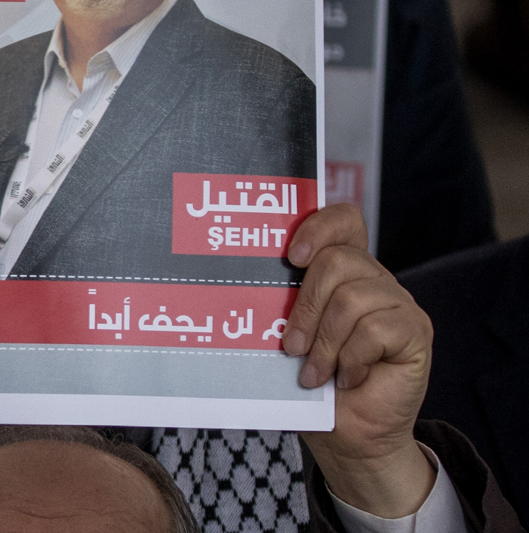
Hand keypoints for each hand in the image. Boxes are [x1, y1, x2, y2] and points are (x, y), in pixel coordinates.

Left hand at [283, 204, 435, 516]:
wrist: (350, 435)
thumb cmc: (312, 383)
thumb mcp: (287, 337)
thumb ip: (279, 306)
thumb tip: (238, 288)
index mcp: (343, 272)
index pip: (344, 220)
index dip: (319, 226)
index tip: (288, 257)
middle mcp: (374, 280)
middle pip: (337, 261)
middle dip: (304, 306)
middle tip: (290, 347)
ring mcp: (399, 304)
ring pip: (352, 299)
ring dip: (325, 343)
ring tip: (315, 373)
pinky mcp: (416, 331)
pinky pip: (375, 331)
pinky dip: (351, 360)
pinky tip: (348, 378)